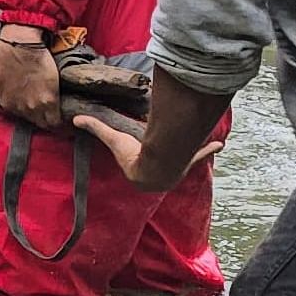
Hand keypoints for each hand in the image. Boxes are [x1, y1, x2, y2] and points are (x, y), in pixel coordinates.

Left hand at [0, 30, 62, 124]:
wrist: (20, 45)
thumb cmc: (4, 55)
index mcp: (4, 102)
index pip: (16, 116)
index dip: (24, 112)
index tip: (29, 108)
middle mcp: (18, 108)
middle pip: (30, 120)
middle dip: (35, 115)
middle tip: (41, 108)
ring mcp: (34, 106)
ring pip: (43, 122)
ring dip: (47, 119)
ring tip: (51, 113)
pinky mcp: (49, 100)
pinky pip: (55, 119)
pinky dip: (58, 119)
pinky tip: (60, 115)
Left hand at [76, 112, 221, 192]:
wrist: (157, 165)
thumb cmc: (133, 154)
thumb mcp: (113, 138)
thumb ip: (95, 128)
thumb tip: (75, 118)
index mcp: (139, 175)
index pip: (135, 166)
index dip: (135, 158)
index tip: (135, 151)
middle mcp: (159, 176)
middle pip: (159, 163)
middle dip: (160, 158)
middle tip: (159, 152)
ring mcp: (175, 171)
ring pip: (180, 160)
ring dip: (184, 155)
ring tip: (185, 152)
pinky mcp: (188, 163)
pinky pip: (197, 156)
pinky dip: (207, 150)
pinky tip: (219, 145)